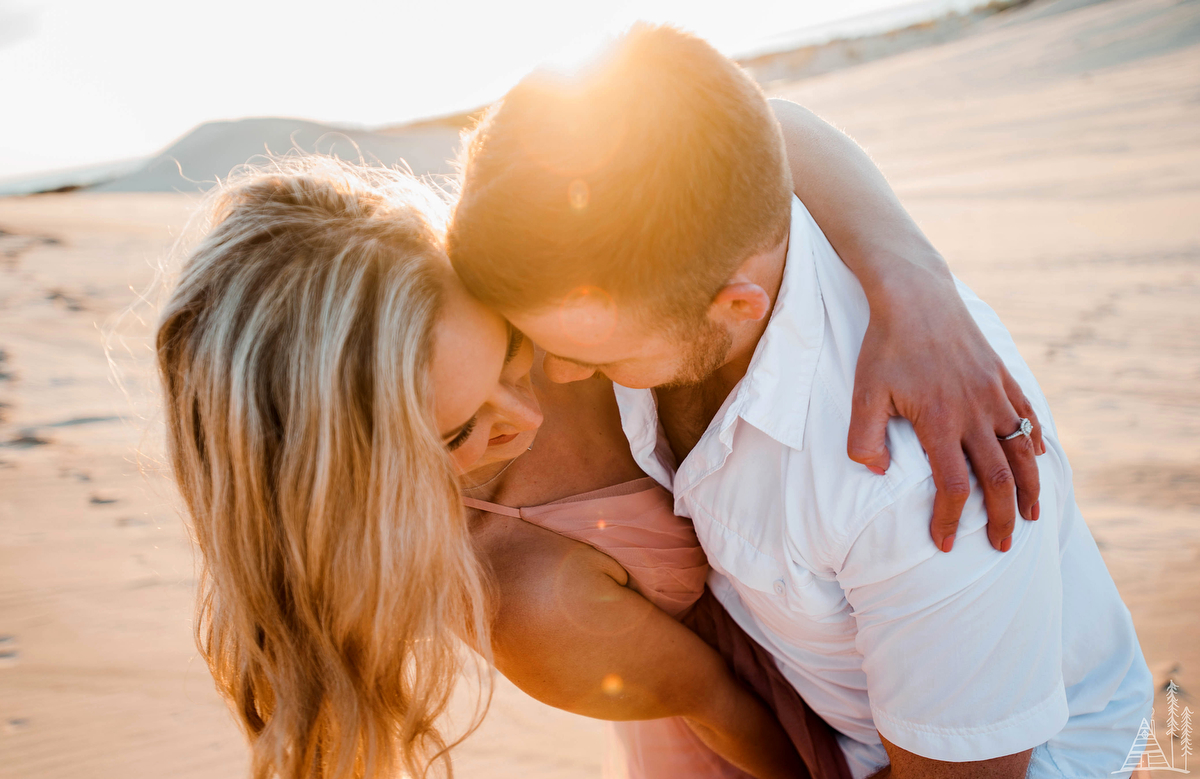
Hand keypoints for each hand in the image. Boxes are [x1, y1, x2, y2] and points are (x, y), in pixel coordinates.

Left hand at [849, 269, 1044, 552]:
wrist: (915, 296)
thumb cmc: (884, 346)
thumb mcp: (864, 393)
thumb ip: (863, 439)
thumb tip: (877, 474)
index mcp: (939, 421)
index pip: (952, 485)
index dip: (950, 519)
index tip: (945, 544)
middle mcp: (974, 412)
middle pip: (997, 479)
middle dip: (1000, 518)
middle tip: (1001, 547)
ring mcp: (994, 394)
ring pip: (1021, 452)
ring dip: (1029, 489)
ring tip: (1031, 516)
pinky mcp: (1003, 377)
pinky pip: (1027, 417)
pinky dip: (1034, 444)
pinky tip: (1036, 461)